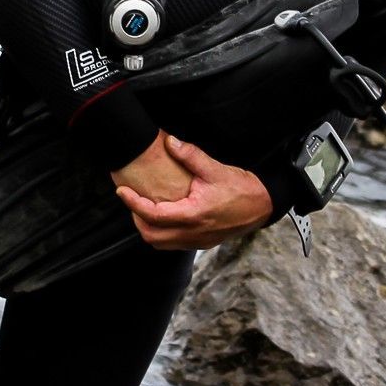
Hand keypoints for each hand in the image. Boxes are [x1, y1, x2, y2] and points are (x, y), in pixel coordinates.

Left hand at [114, 135, 273, 250]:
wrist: (263, 205)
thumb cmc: (241, 188)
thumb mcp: (215, 169)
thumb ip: (190, 155)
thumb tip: (170, 142)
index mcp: (194, 215)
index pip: (154, 215)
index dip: (133, 203)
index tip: (122, 191)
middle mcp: (193, 233)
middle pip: (151, 236)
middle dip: (137, 219)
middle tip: (132, 200)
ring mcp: (197, 241)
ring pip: (160, 244)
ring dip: (148, 228)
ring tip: (144, 208)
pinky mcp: (201, 243)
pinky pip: (172, 244)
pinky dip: (161, 233)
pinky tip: (163, 216)